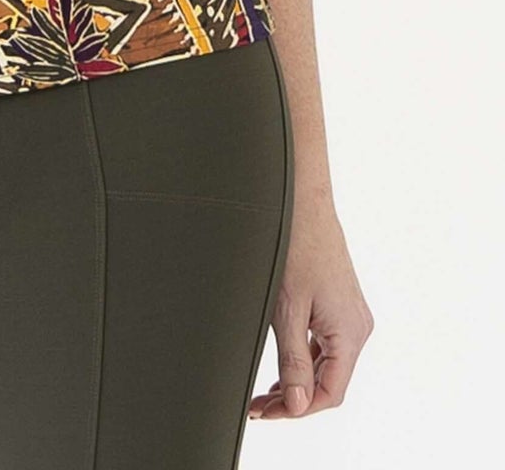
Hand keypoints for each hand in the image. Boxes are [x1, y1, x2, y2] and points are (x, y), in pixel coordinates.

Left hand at [249, 187, 373, 420]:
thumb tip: (296, 406)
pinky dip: (305, 359)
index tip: (266, 413)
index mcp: (350, 333)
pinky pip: (326, 343)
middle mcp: (357, 326)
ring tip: (264, 392)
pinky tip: (283, 364)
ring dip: (298, 380)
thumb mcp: (288, 309)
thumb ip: (294, 360)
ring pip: (327, 363)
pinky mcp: (340, 302)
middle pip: (329, 381)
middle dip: (293, 398)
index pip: (329, 393)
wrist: (302, 200)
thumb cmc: (294, 246)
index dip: (296, 409)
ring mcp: (350, 314)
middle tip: (257, 406)